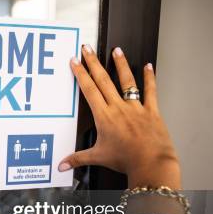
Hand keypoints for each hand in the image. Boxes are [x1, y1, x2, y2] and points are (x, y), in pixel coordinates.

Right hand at [58, 45, 180, 188]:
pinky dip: (149, 78)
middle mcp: (119, 108)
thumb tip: (61, 165)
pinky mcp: (151, 111)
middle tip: (87, 49)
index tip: (75, 62)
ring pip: (126, 81)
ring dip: (120, 64)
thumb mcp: (98, 158)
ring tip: (116, 50)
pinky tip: (148, 66)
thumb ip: (78, 159)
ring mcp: (135, 107)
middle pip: (103, 80)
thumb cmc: (126, 160)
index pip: (89, 90)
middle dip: (93, 63)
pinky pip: (150, 91)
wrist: (151, 163)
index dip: (81, 74)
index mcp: (104, 117)